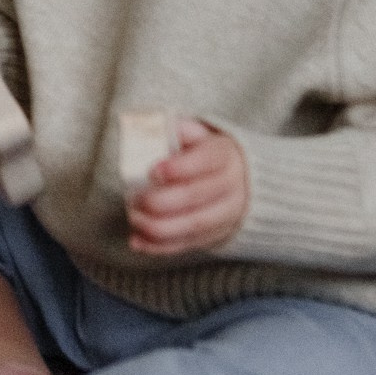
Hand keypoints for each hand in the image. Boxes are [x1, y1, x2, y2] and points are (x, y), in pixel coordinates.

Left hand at [127, 119, 248, 254]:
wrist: (241, 180)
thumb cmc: (207, 153)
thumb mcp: (200, 135)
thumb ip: (182, 130)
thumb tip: (164, 128)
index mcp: (225, 156)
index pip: (207, 161)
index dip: (180, 168)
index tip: (153, 171)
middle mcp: (231, 187)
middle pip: (197, 196)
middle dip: (161, 200)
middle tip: (134, 198)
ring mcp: (226, 214)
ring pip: (194, 225)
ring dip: (158, 226)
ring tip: (133, 218)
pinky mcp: (215, 235)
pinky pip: (188, 244)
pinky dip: (161, 247)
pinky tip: (137, 242)